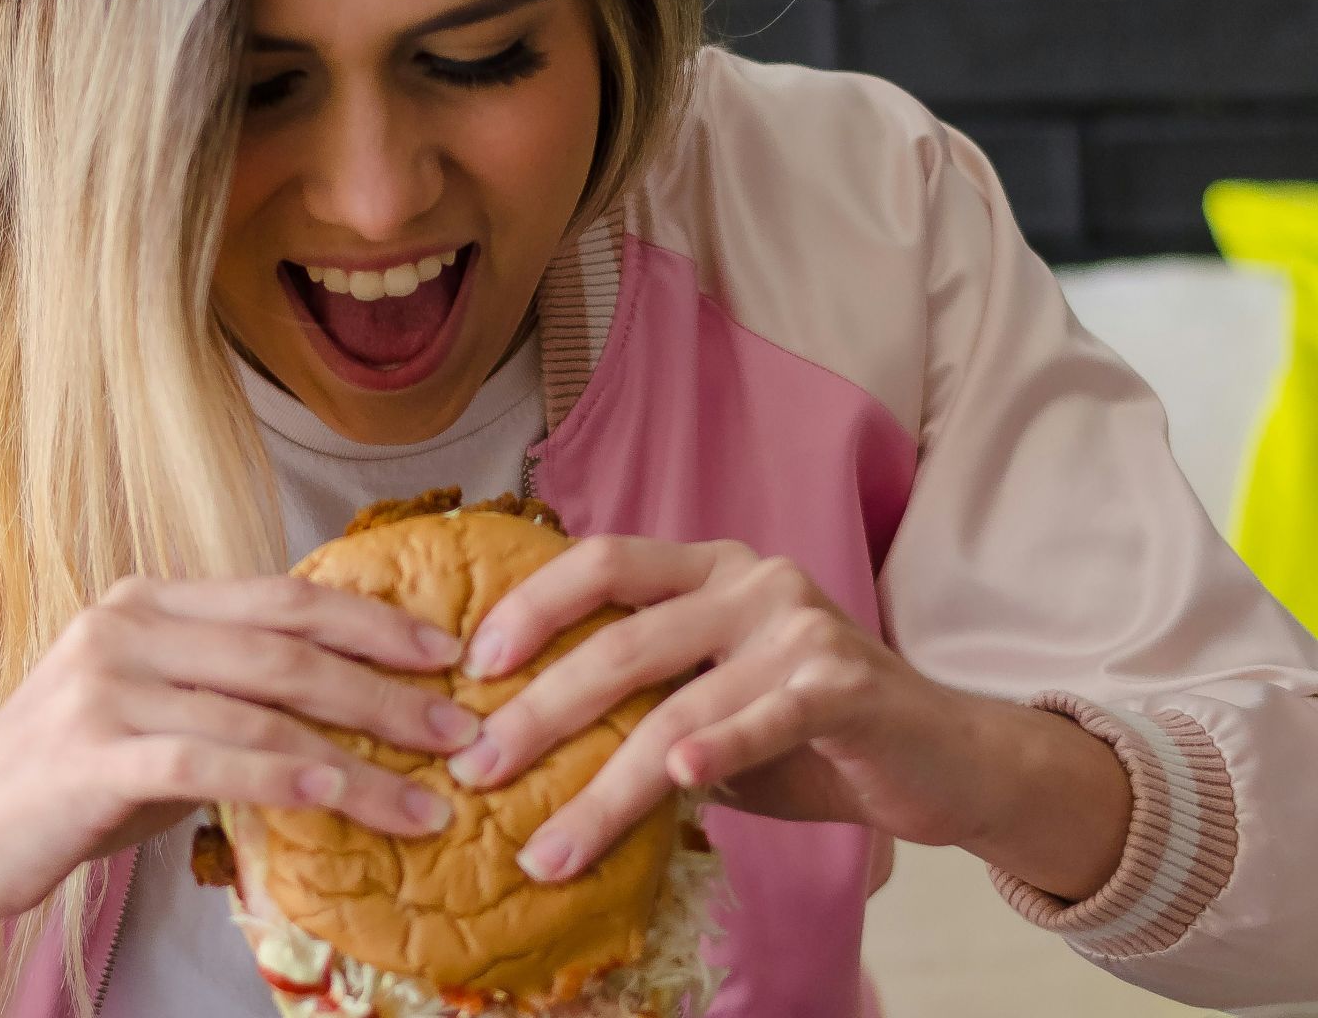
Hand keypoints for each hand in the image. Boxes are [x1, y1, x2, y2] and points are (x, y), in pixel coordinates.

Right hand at [0, 573, 480, 927]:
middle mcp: (127, 626)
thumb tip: (352, 700)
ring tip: (427, 799)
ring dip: (360, 760)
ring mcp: (106, 687)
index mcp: (150, 601)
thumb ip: (231, 692)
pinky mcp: (92, 755)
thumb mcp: (155, 711)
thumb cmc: (69, 778)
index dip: (374, 623)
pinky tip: (340, 798)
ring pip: (263, 713)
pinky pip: (211, 762)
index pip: (284, 600)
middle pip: (287, 650)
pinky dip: (285, 780)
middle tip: (464, 731)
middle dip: (388, 690)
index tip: (450, 654)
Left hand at [444, 536, 1123, 893]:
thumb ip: (643, 701)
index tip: (471, 667)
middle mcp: (750, 580)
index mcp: (707, 569)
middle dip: (540, 712)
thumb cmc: (807, 733)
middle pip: (623, 641)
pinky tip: (677, 778)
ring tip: (549, 848)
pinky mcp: (847, 686)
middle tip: (478, 769)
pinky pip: (766, 717)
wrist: (941, 759)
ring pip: (678, 703)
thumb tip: (521, 746)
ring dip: (606, 785)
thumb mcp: (712, 703)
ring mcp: (800, 628)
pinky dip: (721, 747)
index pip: (602, 564)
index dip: (531, 608)